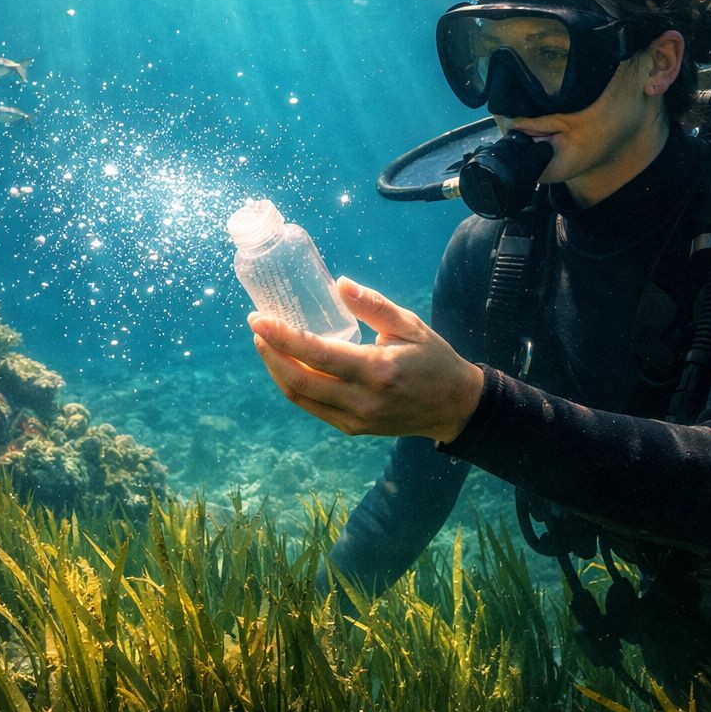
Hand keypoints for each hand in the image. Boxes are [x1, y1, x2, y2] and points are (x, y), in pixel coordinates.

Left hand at [248, 277, 484, 442]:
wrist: (454, 406)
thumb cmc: (433, 359)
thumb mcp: (410, 325)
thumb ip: (373, 305)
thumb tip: (339, 283)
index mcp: (377, 370)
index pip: (317, 354)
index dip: (283, 337)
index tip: (259, 319)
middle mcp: (363, 399)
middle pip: (300, 380)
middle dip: (270, 353)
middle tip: (256, 329)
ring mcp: (356, 418)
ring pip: (301, 397)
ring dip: (277, 370)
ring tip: (265, 344)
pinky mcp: (353, 428)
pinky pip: (313, 407)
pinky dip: (294, 386)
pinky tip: (287, 365)